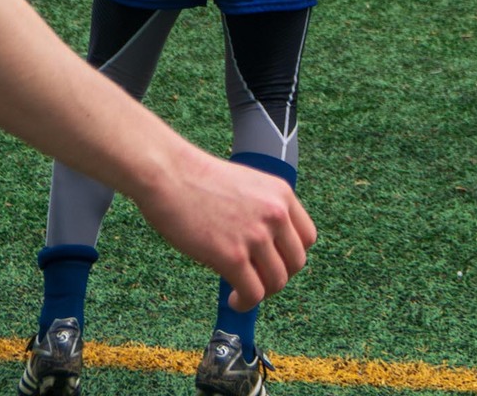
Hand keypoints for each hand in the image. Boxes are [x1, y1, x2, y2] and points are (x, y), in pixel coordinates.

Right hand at [136, 142, 315, 310]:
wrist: (169, 173)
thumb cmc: (199, 179)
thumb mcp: (247, 185)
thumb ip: (263, 210)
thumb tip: (268, 246)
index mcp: (281, 193)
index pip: (307, 237)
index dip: (290, 255)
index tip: (272, 262)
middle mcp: (275, 213)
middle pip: (296, 263)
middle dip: (277, 277)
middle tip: (255, 280)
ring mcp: (255, 235)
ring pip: (277, 282)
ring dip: (261, 293)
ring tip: (241, 291)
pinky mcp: (232, 256)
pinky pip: (253, 293)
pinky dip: (245, 303)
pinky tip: (232, 298)